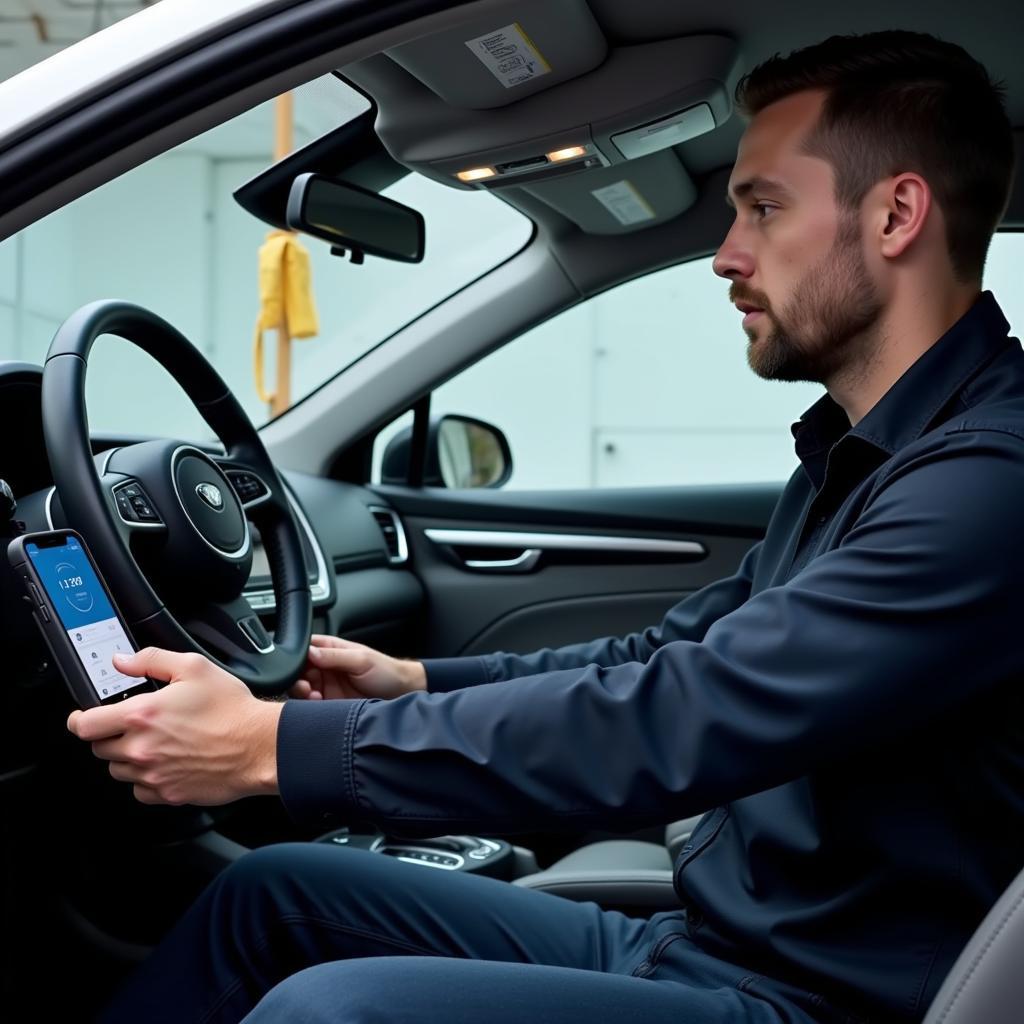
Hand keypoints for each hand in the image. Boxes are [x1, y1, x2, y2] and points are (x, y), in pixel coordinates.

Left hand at [67, 647, 281, 806]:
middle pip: (100, 749)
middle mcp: (141, 749)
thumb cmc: (232, 709)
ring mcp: (153, 775)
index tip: (83, 717)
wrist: (259, 746)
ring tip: (154, 743)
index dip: (80, 718)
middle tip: (133, 724)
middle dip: (110, 735)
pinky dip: (146, 779)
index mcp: (142, 716)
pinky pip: (140, 791)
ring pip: (119, 771)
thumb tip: (122, 661)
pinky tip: (166, 763)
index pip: (85, 725)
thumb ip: (151, 659)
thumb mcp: (194, 668)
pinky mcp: (168, 794)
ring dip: (127, 757)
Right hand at [289, 635, 425, 700]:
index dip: (296, 657)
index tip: (297, 666)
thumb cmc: (386, 671)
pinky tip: (317, 705)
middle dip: (297, 678)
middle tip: (304, 685)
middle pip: (299, 671)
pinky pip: (311, 706)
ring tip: (312, 696)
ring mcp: (327, 686)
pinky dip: (309, 706)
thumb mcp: (361, 660)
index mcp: (331, 650)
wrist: (403, 694)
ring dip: (302, 693)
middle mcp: (326, 668)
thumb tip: (310, 652)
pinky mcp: (329, 705)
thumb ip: (335, 656)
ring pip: (302, 689)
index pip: (305, 650)